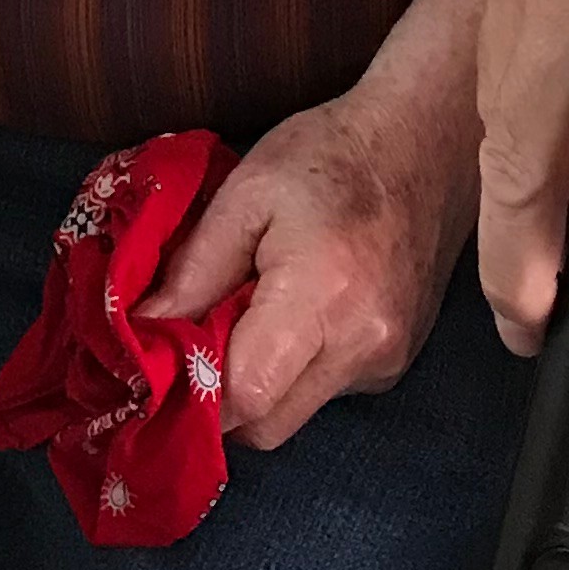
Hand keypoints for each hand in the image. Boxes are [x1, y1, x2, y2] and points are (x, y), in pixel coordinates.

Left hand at [148, 67, 476, 450]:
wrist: (425, 144)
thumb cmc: (329, 155)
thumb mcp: (246, 193)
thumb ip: (194, 270)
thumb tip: (142, 330)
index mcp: (321, 298)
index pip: (248, 396)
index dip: (193, 395)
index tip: (157, 369)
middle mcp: (362, 346)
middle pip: (269, 425)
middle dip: (220, 399)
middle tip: (192, 343)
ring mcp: (386, 361)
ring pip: (297, 413)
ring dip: (259, 382)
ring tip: (247, 314)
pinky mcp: (396, 363)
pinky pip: (327, 390)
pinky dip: (296, 367)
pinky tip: (294, 312)